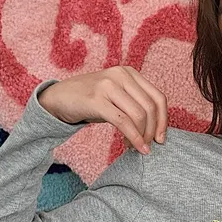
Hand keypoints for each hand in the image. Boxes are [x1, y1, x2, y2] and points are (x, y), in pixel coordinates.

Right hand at [38, 66, 167, 154]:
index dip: (163, 120)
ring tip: (135, 147)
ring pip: (138, 115)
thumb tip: (157, 130)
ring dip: (141, 136)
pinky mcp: (97, 100)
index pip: (158, 97)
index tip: (161, 139)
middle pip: (150, 107)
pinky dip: (133, 137)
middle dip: (152, 131)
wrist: (58, 98)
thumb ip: (135, 105)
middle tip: (148, 146)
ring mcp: (108, 86)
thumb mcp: (117, 97)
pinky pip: (123, 122)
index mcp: (130, 73)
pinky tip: (133, 148)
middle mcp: (121, 75)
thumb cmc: (90, 100)